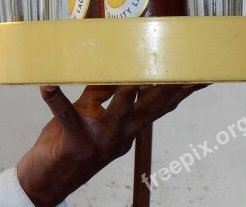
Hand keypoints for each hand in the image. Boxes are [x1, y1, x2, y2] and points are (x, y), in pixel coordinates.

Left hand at [16, 84, 204, 206]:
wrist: (47, 180)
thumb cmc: (67, 143)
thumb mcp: (87, 114)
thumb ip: (98, 92)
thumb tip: (110, 65)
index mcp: (126, 127)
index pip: (158, 106)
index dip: (179, 90)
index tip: (198, 73)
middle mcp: (119, 135)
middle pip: (148, 109)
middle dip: (166, 89)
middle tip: (181, 67)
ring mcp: (99, 141)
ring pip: (118, 114)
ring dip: (125, 94)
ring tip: (130, 75)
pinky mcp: (74, 144)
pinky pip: (66, 118)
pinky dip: (56, 100)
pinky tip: (48, 86)